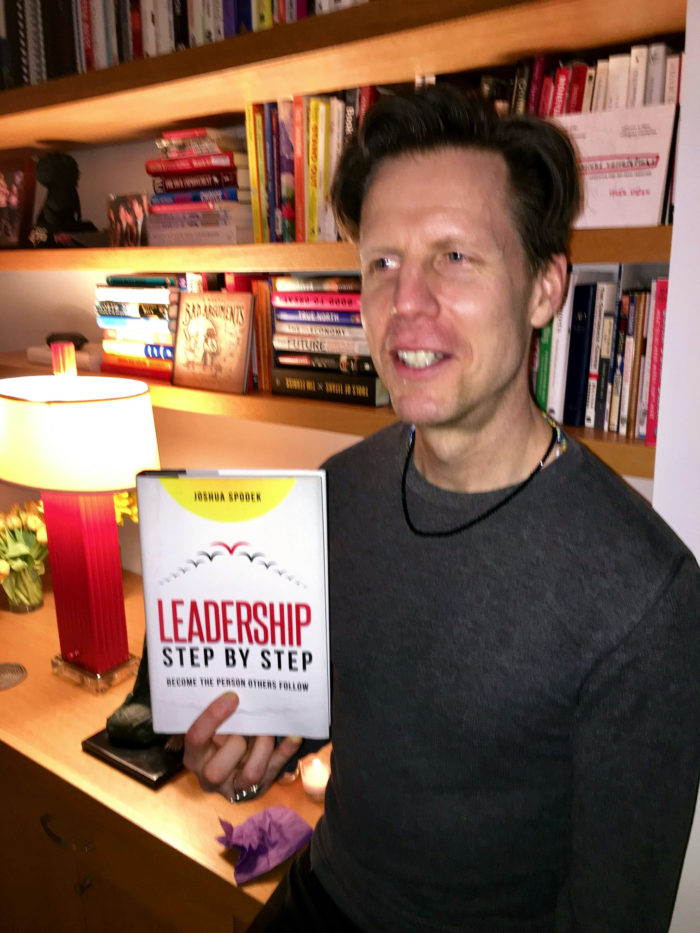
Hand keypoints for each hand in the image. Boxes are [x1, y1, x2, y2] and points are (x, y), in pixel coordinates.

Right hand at [183, 692, 302, 801]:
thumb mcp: (213, 727)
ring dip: (263, 747)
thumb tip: (239, 692)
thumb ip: (222, 716)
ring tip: (267, 730)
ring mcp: (234, 787)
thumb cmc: (220, 735)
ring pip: (250, 775)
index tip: (232, 697)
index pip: (196, 738)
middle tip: (247, 727)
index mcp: (194, 756)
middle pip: (216, 770)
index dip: (212, 717)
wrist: (232, 762)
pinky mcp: (258, 788)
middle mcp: (209, 777)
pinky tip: (294, 736)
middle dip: (236, 744)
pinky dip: (285, 752)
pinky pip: (274, 771)